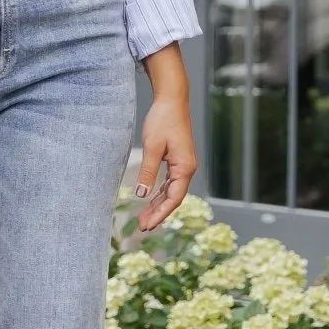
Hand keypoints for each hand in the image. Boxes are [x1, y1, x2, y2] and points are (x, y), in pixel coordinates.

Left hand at [134, 46, 196, 232]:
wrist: (171, 100)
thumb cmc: (163, 120)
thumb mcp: (152, 147)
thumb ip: (148, 172)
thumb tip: (142, 195)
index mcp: (185, 168)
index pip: (173, 199)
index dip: (160, 214)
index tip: (146, 226)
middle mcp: (187, 169)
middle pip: (173, 199)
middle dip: (158, 214)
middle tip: (141, 227)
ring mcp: (183, 165)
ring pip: (171, 192)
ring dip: (158, 205)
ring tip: (143, 218)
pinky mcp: (178, 160)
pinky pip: (170, 183)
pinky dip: (160, 193)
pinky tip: (150, 200)